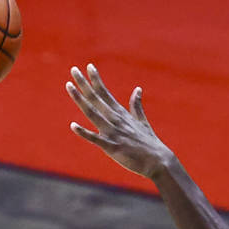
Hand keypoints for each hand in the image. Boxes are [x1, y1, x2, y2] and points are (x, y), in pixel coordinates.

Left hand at [66, 64, 173, 178]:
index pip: (106, 93)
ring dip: (80, 100)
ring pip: (93, 113)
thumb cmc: (150, 143)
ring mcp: (114, 133)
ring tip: (69, 86)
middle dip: (84, 84)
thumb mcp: (142, 121)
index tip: (88, 66)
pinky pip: (96, 139)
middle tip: (73, 69)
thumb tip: (138, 89)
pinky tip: (73, 125)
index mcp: (121, 114)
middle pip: (96, 99)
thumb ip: (136, 105)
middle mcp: (116, 120)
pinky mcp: (112, 147)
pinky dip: (84, 133)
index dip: (96, 80)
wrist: (158, 162)